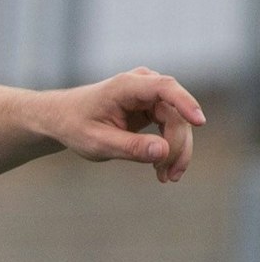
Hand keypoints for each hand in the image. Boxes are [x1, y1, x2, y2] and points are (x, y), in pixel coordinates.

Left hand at [43, 67, 204, 182]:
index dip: (186, 103)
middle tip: (170, 176)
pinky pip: (173, 127)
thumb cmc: (74, 126)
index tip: (200, 122)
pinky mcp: (153, 107)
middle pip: (176, 114)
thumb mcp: (97, 142)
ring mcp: (150, 95)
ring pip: (179, 123)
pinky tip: (162, 169)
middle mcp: (142, 85)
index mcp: (125, 86)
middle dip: (177, 146)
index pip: (164, 88)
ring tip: (166, 177)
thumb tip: (163, 151)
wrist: (62, 119)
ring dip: (176, 151)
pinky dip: (170, 149)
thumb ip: (130, 147)